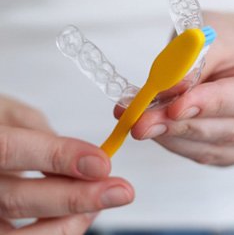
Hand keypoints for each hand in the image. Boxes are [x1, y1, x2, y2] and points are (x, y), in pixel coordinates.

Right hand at [0, 95, 133, 233]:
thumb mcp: (13, 114)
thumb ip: (43, 137)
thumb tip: (84, 161)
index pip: (10, 150)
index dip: (58, 158)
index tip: (101, 163)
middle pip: (17, 200)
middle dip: (75, 198)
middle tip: (119, 191)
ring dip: (68, 222)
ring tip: (101, 203)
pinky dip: (56, 232)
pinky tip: (80, 216)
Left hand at [116, 11, 233, 166]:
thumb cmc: (231, 39)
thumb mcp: (214, 32)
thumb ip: (195, 59)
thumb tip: (170, 89)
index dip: (214, 103)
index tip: (176, 105)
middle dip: (183, 124)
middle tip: (142, 118)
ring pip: (215, 148)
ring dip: (173, 136)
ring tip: (139, 120)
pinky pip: (206, 155)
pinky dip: (176, 142)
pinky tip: (155, 128)